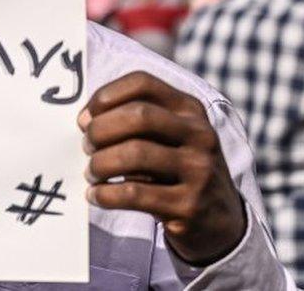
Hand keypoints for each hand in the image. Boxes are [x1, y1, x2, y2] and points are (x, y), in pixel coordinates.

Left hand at [79, 72, 245, 264]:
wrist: (219, 220)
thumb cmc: (176, 170)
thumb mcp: (168, 137)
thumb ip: (134, 122)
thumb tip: (85, 120)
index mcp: (189, 109)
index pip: (142, 83)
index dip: (105, 96)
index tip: (85, 118)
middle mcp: (199, 134)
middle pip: (138, 115)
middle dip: (100, 130)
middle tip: (86, 147)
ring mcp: (198, 170)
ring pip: (135, 153)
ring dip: (100, 163)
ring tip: (91, 173)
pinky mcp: (188, 205)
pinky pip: (134, 194)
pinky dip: (105, 194)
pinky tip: (95, 196)